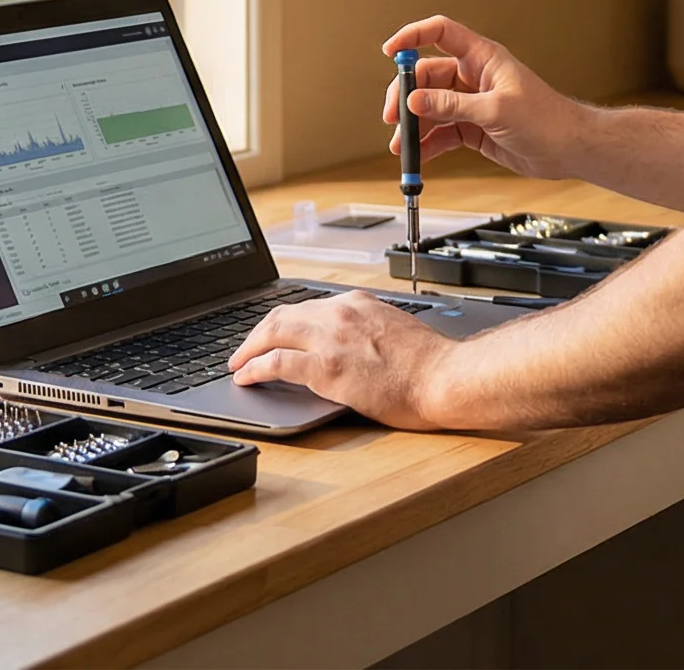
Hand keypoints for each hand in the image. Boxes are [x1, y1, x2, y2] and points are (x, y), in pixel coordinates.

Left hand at [228, 290, 459, 427]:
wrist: (446, 378)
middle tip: (242, 351)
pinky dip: (254, 368)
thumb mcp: (393, 332)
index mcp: (357, 304)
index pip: (306, 307)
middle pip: (282, 315)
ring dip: (247, 348)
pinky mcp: (326, 367)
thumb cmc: (429, 365)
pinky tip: (246, 378)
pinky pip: (276, 363)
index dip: (281, 322)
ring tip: (237, 364)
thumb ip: (365, 332)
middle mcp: (340, 313)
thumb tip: (349, 347)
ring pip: (272, 332)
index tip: (270, 334)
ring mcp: (331, 338)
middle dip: (256, 332)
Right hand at [381, 16, 586, 180]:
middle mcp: (473, 77)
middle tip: (393, 116)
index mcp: (482, 58)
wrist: (568, 149)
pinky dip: (428, 144)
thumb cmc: (546, 119)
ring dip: (414, 126)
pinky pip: (441, 132)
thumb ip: (452, 106)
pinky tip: (420, 156)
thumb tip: (416, 101)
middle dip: (406, 96)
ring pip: (430, 108)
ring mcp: (471, 103)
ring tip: (402, 146)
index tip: (390, 52)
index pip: (440, 33)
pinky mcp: (472, 128)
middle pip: (426, 77)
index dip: (413, 37)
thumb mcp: (495, 110)